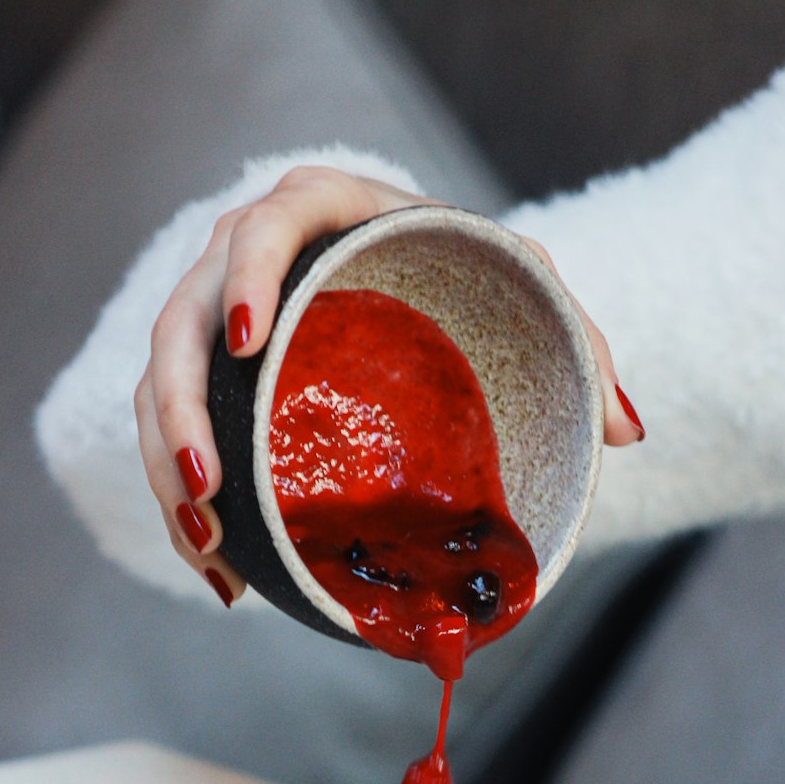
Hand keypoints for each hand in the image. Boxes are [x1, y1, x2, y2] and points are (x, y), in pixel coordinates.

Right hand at [134, 165, 644, 604]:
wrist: (406, 276)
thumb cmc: (464, 275)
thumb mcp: (526, 293)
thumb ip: (578, 345)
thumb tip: (626, 432)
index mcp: (323, 212)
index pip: (266, 227)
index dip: (245, 278)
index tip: (247, 341)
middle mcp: (246, 257)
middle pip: (182, 324)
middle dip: (181, 409)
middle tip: (208, 482)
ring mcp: (214, 316)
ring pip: (158, 388)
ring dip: (168, 470)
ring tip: (207, 545)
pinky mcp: (207, 376)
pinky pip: (169, 434)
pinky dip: (183, 503)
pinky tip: (219, 571)